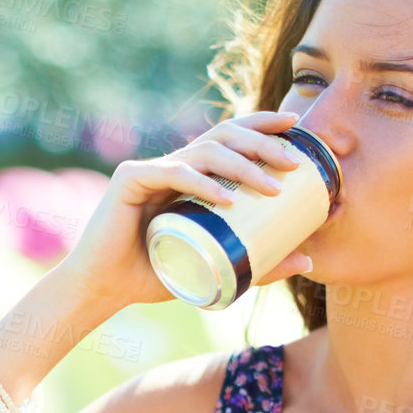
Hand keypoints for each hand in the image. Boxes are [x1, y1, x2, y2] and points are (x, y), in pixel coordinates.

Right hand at [52, 110, 316, 314]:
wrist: (103, 288)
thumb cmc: (156, 274)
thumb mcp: (217, 266)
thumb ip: (258, 261)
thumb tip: (308, 258)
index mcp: (191, 175)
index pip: (230, 137)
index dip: (262, 124)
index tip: (296, 124)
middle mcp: (173, 165)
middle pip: (224, 136)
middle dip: (262, 143)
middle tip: (293, 163)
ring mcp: (151, 169)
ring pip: (204, 152)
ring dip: (242, 165)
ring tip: (272, 187)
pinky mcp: (130, 179)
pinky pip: (173, 173)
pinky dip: (202, 183)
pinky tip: (226, 197)